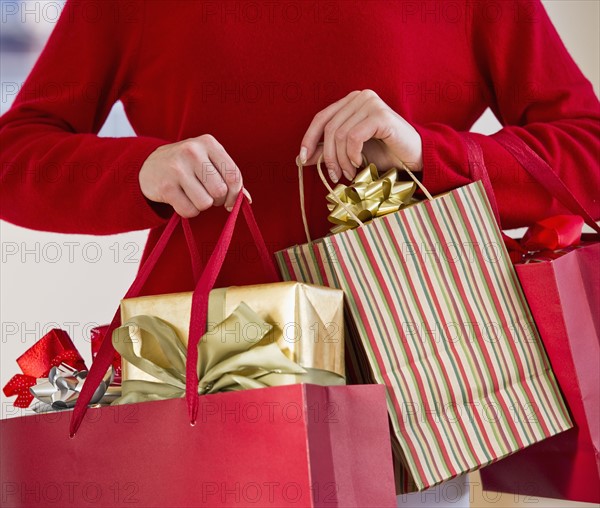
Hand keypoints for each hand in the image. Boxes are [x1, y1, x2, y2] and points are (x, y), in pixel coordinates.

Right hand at [139, 134, 244, 217]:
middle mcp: (192, 151)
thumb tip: (247, 200)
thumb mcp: (208, 162)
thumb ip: (229, 178)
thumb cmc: (188, 166)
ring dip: (202, 206)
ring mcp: (177, 168)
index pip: (234, 175)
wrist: (149, 166)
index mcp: (209, 143)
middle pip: (220, 191)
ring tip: (192, 195)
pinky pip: (189, 211)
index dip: (235, 194)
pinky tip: (181, 199)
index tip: (230, 202)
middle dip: (217, 200)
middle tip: (207, 194)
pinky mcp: (165, 186)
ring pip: (205, 203)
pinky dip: (188, 211)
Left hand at [298, 90, 422, 181]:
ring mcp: (371, 103)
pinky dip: (353, 155)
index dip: (309, 139)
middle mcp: (360, 97)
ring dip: (342, 160)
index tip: (302, 160)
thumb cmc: (384, 153)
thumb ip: (328, 152)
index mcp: (350, 102)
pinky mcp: (380, 115)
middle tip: (335, 175)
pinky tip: (360, 163)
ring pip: (340, 134)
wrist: (413, 158)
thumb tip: (300, 159)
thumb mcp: (349, 153)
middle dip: (329, 157)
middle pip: (329, 128)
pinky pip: (354, 137)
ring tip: (350, 172)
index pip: (321, 118)